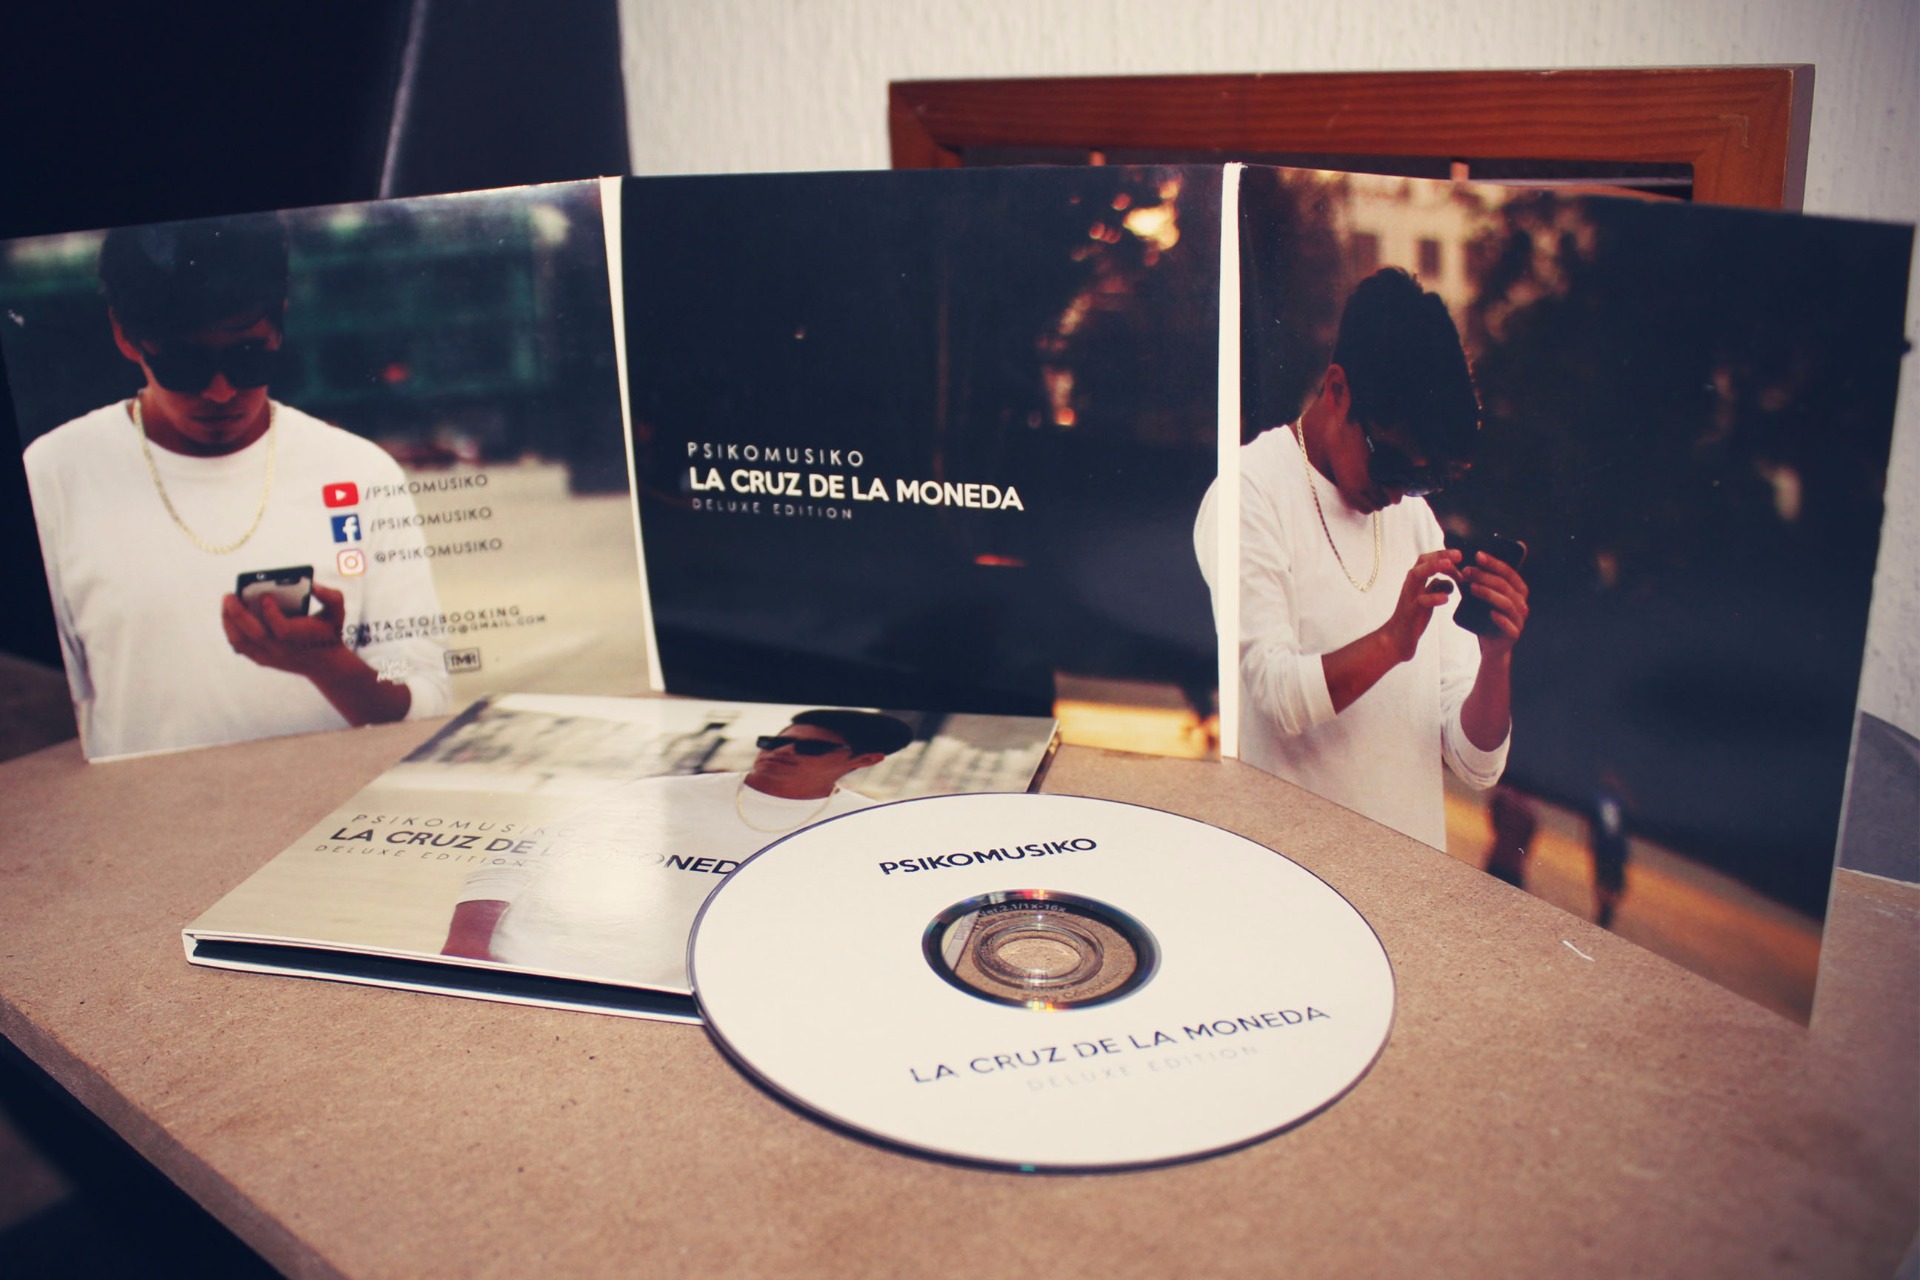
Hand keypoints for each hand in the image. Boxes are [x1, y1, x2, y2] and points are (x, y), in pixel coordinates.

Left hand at [222, 583, 348, 675]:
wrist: (325, 664)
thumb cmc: (328, 633)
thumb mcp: (337, 612)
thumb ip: (330, 596)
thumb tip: (313, 586)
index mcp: (301, 638)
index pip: (281, 629)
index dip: (270, 612)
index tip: (265, 596)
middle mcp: (283, 650)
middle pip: (255, 635)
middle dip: (239, 614)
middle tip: (229, 595)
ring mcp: (270, 657)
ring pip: (242, 642)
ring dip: (230, 621)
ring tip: (227, 602)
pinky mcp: (261, 659)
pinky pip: (239, 646)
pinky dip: (231, 630)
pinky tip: (229, 615)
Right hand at [1382, 548, 1462, 661]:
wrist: (1398, 637)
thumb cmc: (1413, 616)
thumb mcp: (1427, 598)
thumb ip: (1435, 587)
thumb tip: (1450, 581)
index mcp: (1415, 581)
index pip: (1427, 559)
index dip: (1442, 554)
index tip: (1459, 554)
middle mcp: (1411, 584)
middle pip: (1422, 562)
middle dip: (1440, 555)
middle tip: (1458, 555)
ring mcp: (1409, 596)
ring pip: (1417, 575)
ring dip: (1433, 567)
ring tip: (1450, 566)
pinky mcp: (1411, 611)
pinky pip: (1421, 600)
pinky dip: (1433, 597)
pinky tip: (1445, 598)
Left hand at [1462, 550, 1529, 658]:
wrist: (1492, 645)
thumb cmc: (1486, 617)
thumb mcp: (1479, 597)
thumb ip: (1471, 581)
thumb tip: (1454, 563)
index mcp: (1518, 590)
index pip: (1508, 572)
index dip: (1494, 562)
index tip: (1477, 555)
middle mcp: (1522, 603)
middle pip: (1505, 585)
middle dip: (1485, 576)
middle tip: (1467, 571)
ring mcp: (1520, 619)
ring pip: (1506, 602)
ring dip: (1489, 593)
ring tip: (1472, 587)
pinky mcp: (1514, 634)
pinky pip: (1509, 625)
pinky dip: (1500, 618)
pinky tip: (1490, 613)